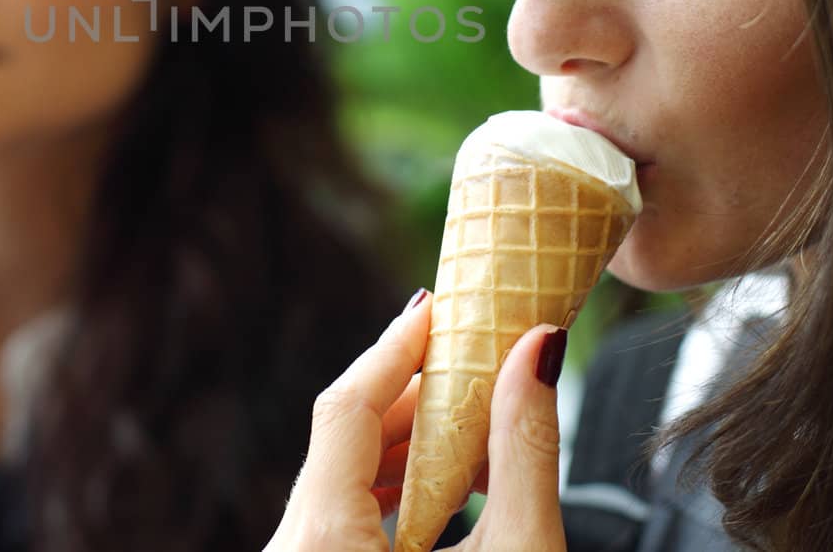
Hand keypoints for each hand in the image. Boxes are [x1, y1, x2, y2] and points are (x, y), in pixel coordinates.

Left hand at [265, 292, 566, 551]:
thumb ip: (526, 452)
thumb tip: (538, 350)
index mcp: (325, 540)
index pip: (347, 407)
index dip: (397, 347)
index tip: (440, 305)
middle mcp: (294, 550)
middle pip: (348, 436)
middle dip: (418, 391)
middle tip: (476, 351)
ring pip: (348, 472)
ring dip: (416, 440)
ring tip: (482, 415)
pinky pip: (346, 509)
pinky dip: (401, 484)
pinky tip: (459, 478)